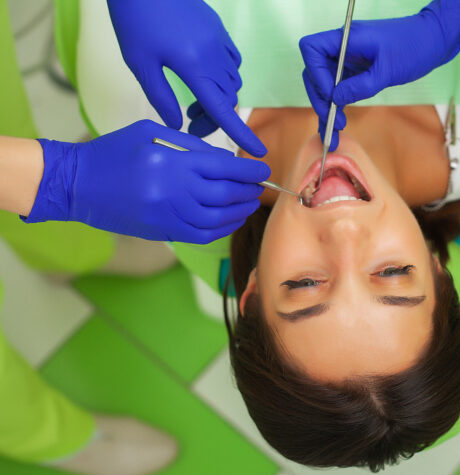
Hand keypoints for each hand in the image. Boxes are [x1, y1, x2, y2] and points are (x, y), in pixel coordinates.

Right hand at [24, 120, 269, 243]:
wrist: (75, 183)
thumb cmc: (112, 152)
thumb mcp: (150, 133)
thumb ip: (189, 145)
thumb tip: (223, 157)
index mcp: (171, 161)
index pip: (223, 167)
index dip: (247, 170)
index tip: (262, 170)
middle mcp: (172, 190)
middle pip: (224, 194)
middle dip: (246, 191)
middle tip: (258, 188)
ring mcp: (167, 214)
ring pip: (216, 218)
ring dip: (238, 212)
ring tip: (249, 204)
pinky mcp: (160, 231)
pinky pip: (200, 235)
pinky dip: (220, 229)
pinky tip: (230, 220)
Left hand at [107, 0, 265, 156]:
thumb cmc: (134, 20)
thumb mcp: (140, 64)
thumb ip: (160, 97)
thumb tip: (177, 124)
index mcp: (193, 67)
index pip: (223, 109)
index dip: (241, 133)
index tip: (258, 151)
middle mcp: (212, 55)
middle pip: (227, 99)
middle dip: (214, 118)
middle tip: (191, 124)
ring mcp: (218, 41)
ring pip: (232, 81)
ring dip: (219, 98)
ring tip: (193, 102)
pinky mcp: (218, 30)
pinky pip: (232, 61)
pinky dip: (224, 77)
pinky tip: (205, 76)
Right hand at [300, 0, 459, 150]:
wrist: (433, 41)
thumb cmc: (414, 47)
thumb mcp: (388, 70)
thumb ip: (362, 85)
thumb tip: (336, 99)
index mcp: (347, 39)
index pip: (312, 49)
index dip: (316, 74)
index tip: (331, 94)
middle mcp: (343, 48)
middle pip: (314, 71)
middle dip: (320, 98)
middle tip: (333, 121)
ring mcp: (349, 60)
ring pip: (325, 84)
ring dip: (326, 108)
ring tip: (333, 132)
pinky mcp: (357, 72)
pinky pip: (340, 89)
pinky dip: (337, 106)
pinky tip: (336, 126)